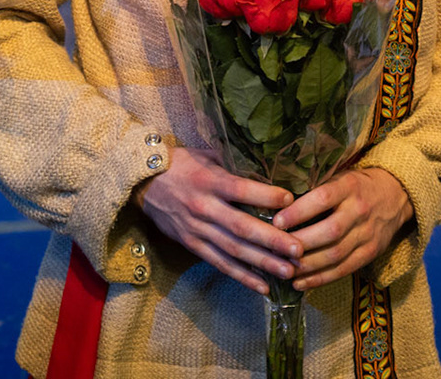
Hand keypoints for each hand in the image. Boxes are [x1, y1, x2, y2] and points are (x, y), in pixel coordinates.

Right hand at [134, 146, 300, 294]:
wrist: (142, 183)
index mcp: (208, 181)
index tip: (290, 200)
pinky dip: (241, 276)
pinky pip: (219, 263)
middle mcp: (203, 207)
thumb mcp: (204, 155)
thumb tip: (265, 165)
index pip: (240, 190)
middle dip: (272, 240)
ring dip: (262, 263)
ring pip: (233, 250)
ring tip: (289, 272)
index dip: (265, 196)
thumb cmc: (179, 164)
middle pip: (241, 227)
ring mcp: (197, 230)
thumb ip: (232, 164)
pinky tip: (263, 286)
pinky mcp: (192, 245)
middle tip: (298, 249)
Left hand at [273, 167, 412, 291]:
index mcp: (350, 186)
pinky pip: (343, 270)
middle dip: (300, 243)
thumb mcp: (340, 176)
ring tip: (283, 269)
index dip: (299, 211)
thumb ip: (316, 188)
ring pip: (335, 255)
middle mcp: (360, 211)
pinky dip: (320, 279)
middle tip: (275, 250)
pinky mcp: (370, 253)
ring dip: (307, 265)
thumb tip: (277, 202)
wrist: (395, 195)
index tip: (276, 221)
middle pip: (330, 231)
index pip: (323, 198)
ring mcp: (367, 234)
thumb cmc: (357, 185)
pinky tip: (300, 283)